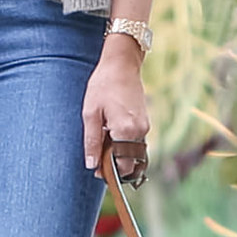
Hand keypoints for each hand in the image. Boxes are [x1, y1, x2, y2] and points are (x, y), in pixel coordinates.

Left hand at [84, 41, 149, 178]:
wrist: (121, 64)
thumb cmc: (103, 86)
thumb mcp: (90, 113)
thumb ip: (92, 141)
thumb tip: (92, 165)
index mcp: (126, 130)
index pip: (122, 166)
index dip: (109, 172)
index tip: (96, 172)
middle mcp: (140, 131)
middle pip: (130, 162)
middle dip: (115, 166)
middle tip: (97, 162)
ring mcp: (145, 126)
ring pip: (133, 152)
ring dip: (119, 154)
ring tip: (102, 145)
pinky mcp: (145, 121)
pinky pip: (136, 141)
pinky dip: (124, 144)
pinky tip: (110, 135)